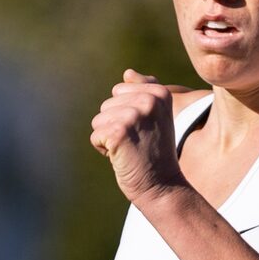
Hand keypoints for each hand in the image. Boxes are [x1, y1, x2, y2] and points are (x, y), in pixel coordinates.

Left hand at [89, 70, 183, 204]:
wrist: (162, 187)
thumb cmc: (155, 152)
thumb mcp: (156, 118)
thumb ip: (143, 92)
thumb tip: (127, 72)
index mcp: (160, 93)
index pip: (119, 92)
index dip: (125, 114)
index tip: (144, 130)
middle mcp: (148, 100)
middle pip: (107, 105)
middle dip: (115, 126)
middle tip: (137, 143)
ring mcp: (134, 116)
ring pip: (98, 120)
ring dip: (109, 138)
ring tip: (131, 150)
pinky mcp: (118, 132)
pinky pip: (95, 136)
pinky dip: (104, 150)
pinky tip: (123, 157)